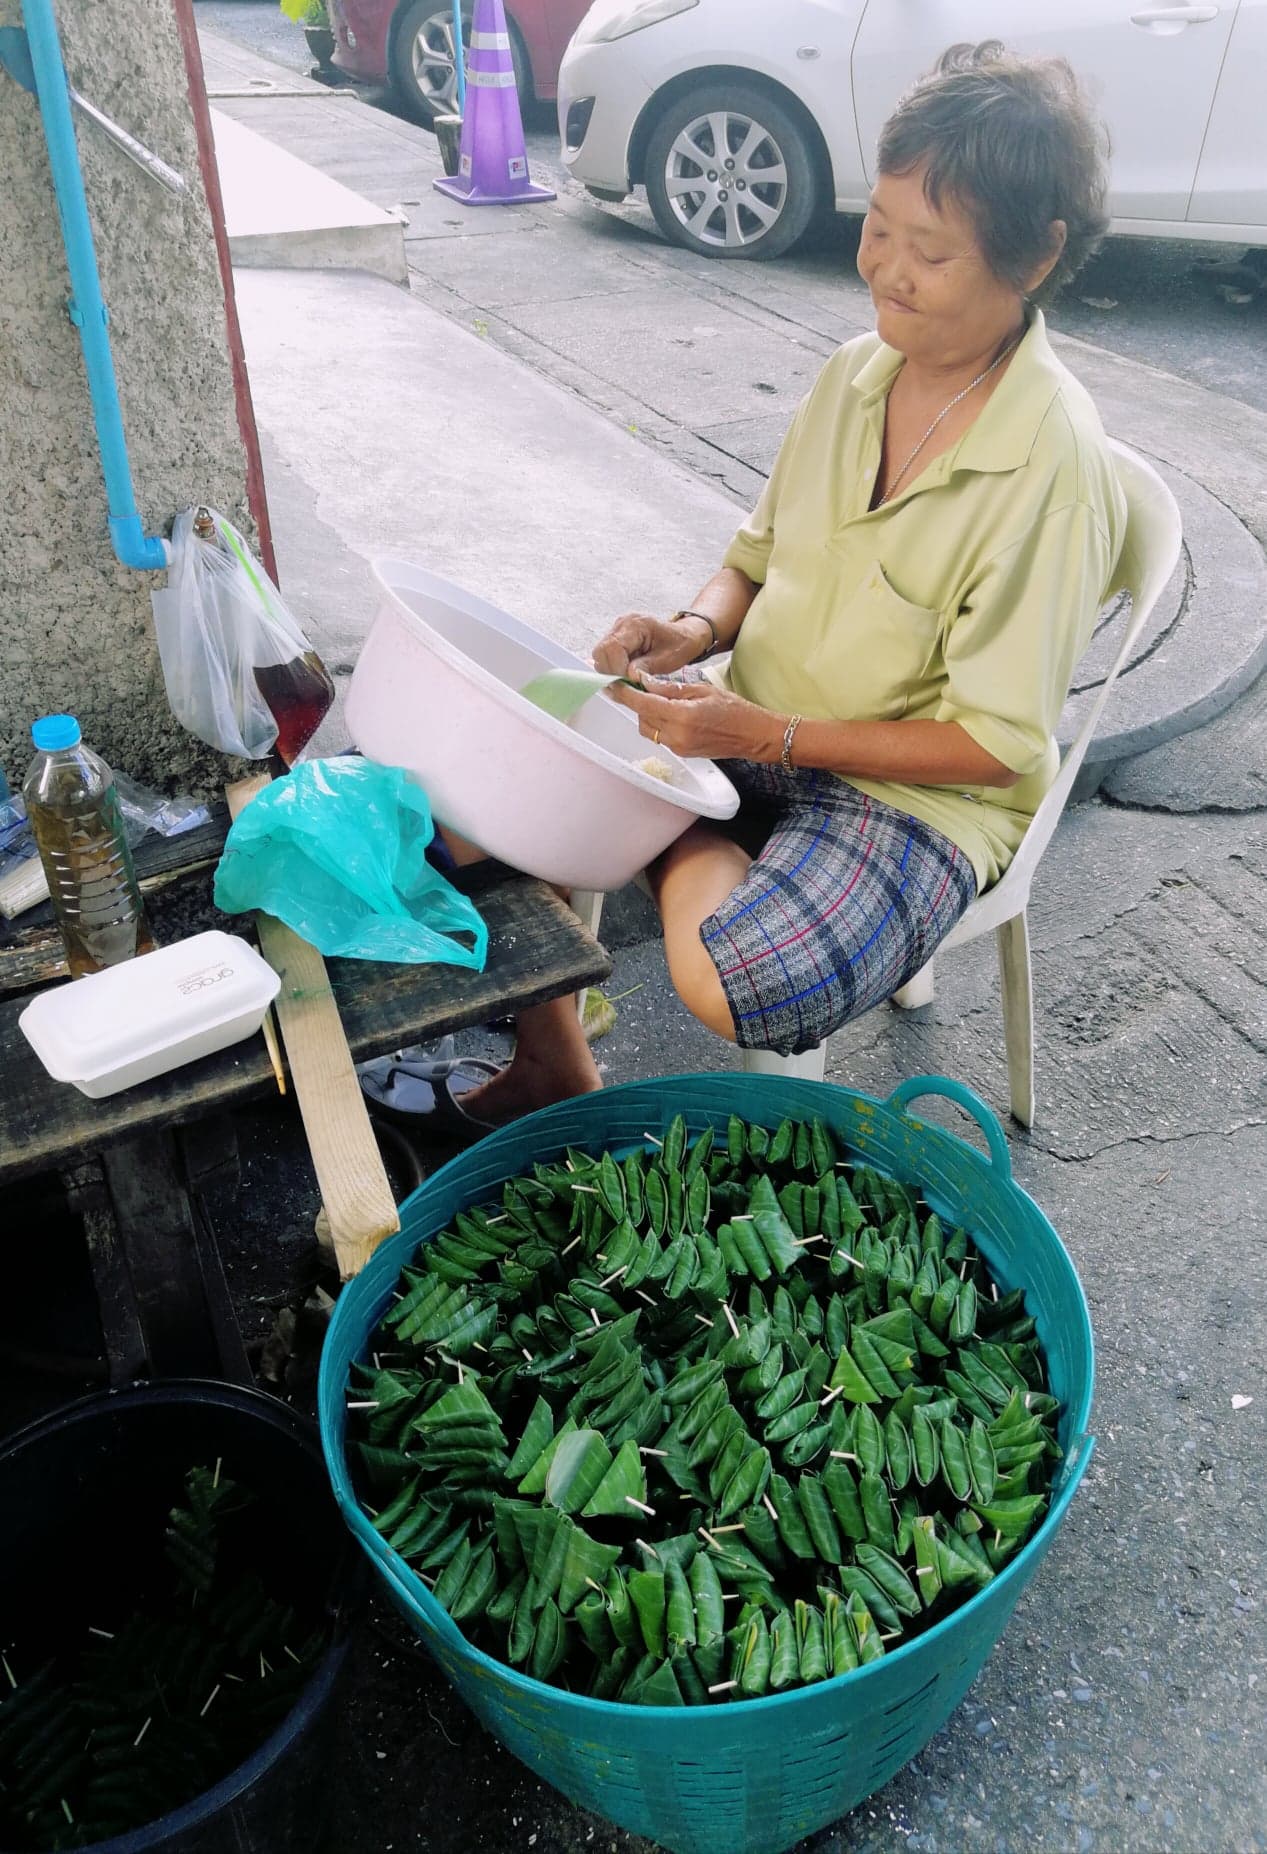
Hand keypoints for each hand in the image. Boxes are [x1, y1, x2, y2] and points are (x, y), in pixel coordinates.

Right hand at [592, 612, 709, 678]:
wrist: (683, 636)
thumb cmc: (679, 644)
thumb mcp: (668, 659)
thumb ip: (646, 667)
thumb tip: (628, 677)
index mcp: (635, 624)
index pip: (612, 647)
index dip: (617, 669)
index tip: (629, 682)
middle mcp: (621, 625)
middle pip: (600, 653)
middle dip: (611, 673)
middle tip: (628, 684)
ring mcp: (616, 632)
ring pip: (600, 658)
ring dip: (612, 673)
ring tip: (630, 680)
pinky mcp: (615, 641)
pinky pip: (605, 659)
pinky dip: (614, 671)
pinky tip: (628, 675)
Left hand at [609, 678, 783, 762]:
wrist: (753, 735)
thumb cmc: (734, 709)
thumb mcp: (702, 689)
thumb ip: (671, 688)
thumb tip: (646, 682)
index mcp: (682, 716)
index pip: (643, 704)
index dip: (626, 694)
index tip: (614, 685)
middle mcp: (677, 735)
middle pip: (642, 718)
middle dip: (638, 703)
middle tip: (641, 687)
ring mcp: (678, 747)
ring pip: (648, 729)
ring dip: (648, 714)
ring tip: (662, 700)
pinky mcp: (682, 753)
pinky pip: (660, 737)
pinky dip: (659, 723)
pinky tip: (671, 713)